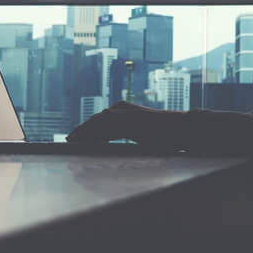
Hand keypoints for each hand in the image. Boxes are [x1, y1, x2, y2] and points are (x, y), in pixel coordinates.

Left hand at [66, 101, 183, 145]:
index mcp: (126, 109)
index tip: (77, 135)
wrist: (183, 127)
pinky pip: (107, 130)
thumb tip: (119, 144)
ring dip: (84, 132)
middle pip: (96, 119)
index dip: (88, 127)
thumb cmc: (167, 133)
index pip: (101, 118)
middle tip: (69, 139)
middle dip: (82, 129)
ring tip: (73, 142)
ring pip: (98, 122)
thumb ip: (130, 134)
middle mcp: (123, 109)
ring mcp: (126, 114)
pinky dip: (94, 136)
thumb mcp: (143, 133)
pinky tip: (87, 144)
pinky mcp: (130, 123)